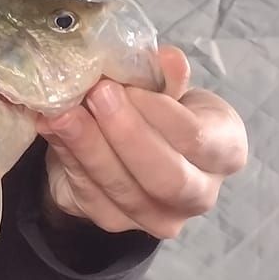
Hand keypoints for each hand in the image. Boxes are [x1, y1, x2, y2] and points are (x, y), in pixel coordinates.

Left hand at [33, 46, 248, 238]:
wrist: (130, 144)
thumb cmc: (160, 109)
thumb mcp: (168, 88)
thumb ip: (167, 77)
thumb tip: (166, 58)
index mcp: (225, 152)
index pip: (196, 138)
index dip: (160, 112)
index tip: (127, 84)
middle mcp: (200, 194)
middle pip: (166, 177)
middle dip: (126, 134)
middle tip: (96, 95)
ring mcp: (159, 217)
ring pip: (122, 190)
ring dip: (88, 147)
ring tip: (63, 111)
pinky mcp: (116, 221)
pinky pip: (90, 195)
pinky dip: (69, 159)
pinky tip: (53, 129)